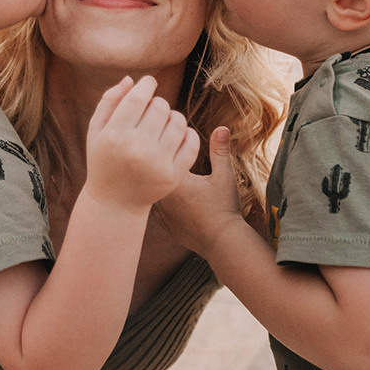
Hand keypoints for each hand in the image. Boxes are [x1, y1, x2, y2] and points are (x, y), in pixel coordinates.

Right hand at [85, 76, 199, 211]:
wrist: (115, 203)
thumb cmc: (103, 160)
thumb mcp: (96, 131)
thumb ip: (109, 101)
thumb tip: (131, 80)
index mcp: (115, 135)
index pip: (138, 97)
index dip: (146, 84)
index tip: (148, 83)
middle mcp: (137, 149)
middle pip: (160, 106)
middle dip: (156, 103)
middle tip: (150, 111)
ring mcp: (158, 164)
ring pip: (178, 121)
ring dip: (172, 116)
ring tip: (162, 123)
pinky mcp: (173, 175)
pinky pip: (191, 141)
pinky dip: (187, 133)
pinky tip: (175, 136)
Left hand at [155, 127, 244, 254]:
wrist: (221, 242)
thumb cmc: (224, 208)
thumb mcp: (224, 177)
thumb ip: (220, 151)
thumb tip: (222, 127)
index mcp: (174, 180)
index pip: (159, 156)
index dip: (160, 148)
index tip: (160, 138)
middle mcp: (162, 196)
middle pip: (148, 172)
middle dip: (150, 163)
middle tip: (147, 151)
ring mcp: (160, 212)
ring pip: (146, 190)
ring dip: (148, 181)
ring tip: (145, 171)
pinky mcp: (161, 224)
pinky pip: (150, 207)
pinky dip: (152, 199)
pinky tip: (152, 193)